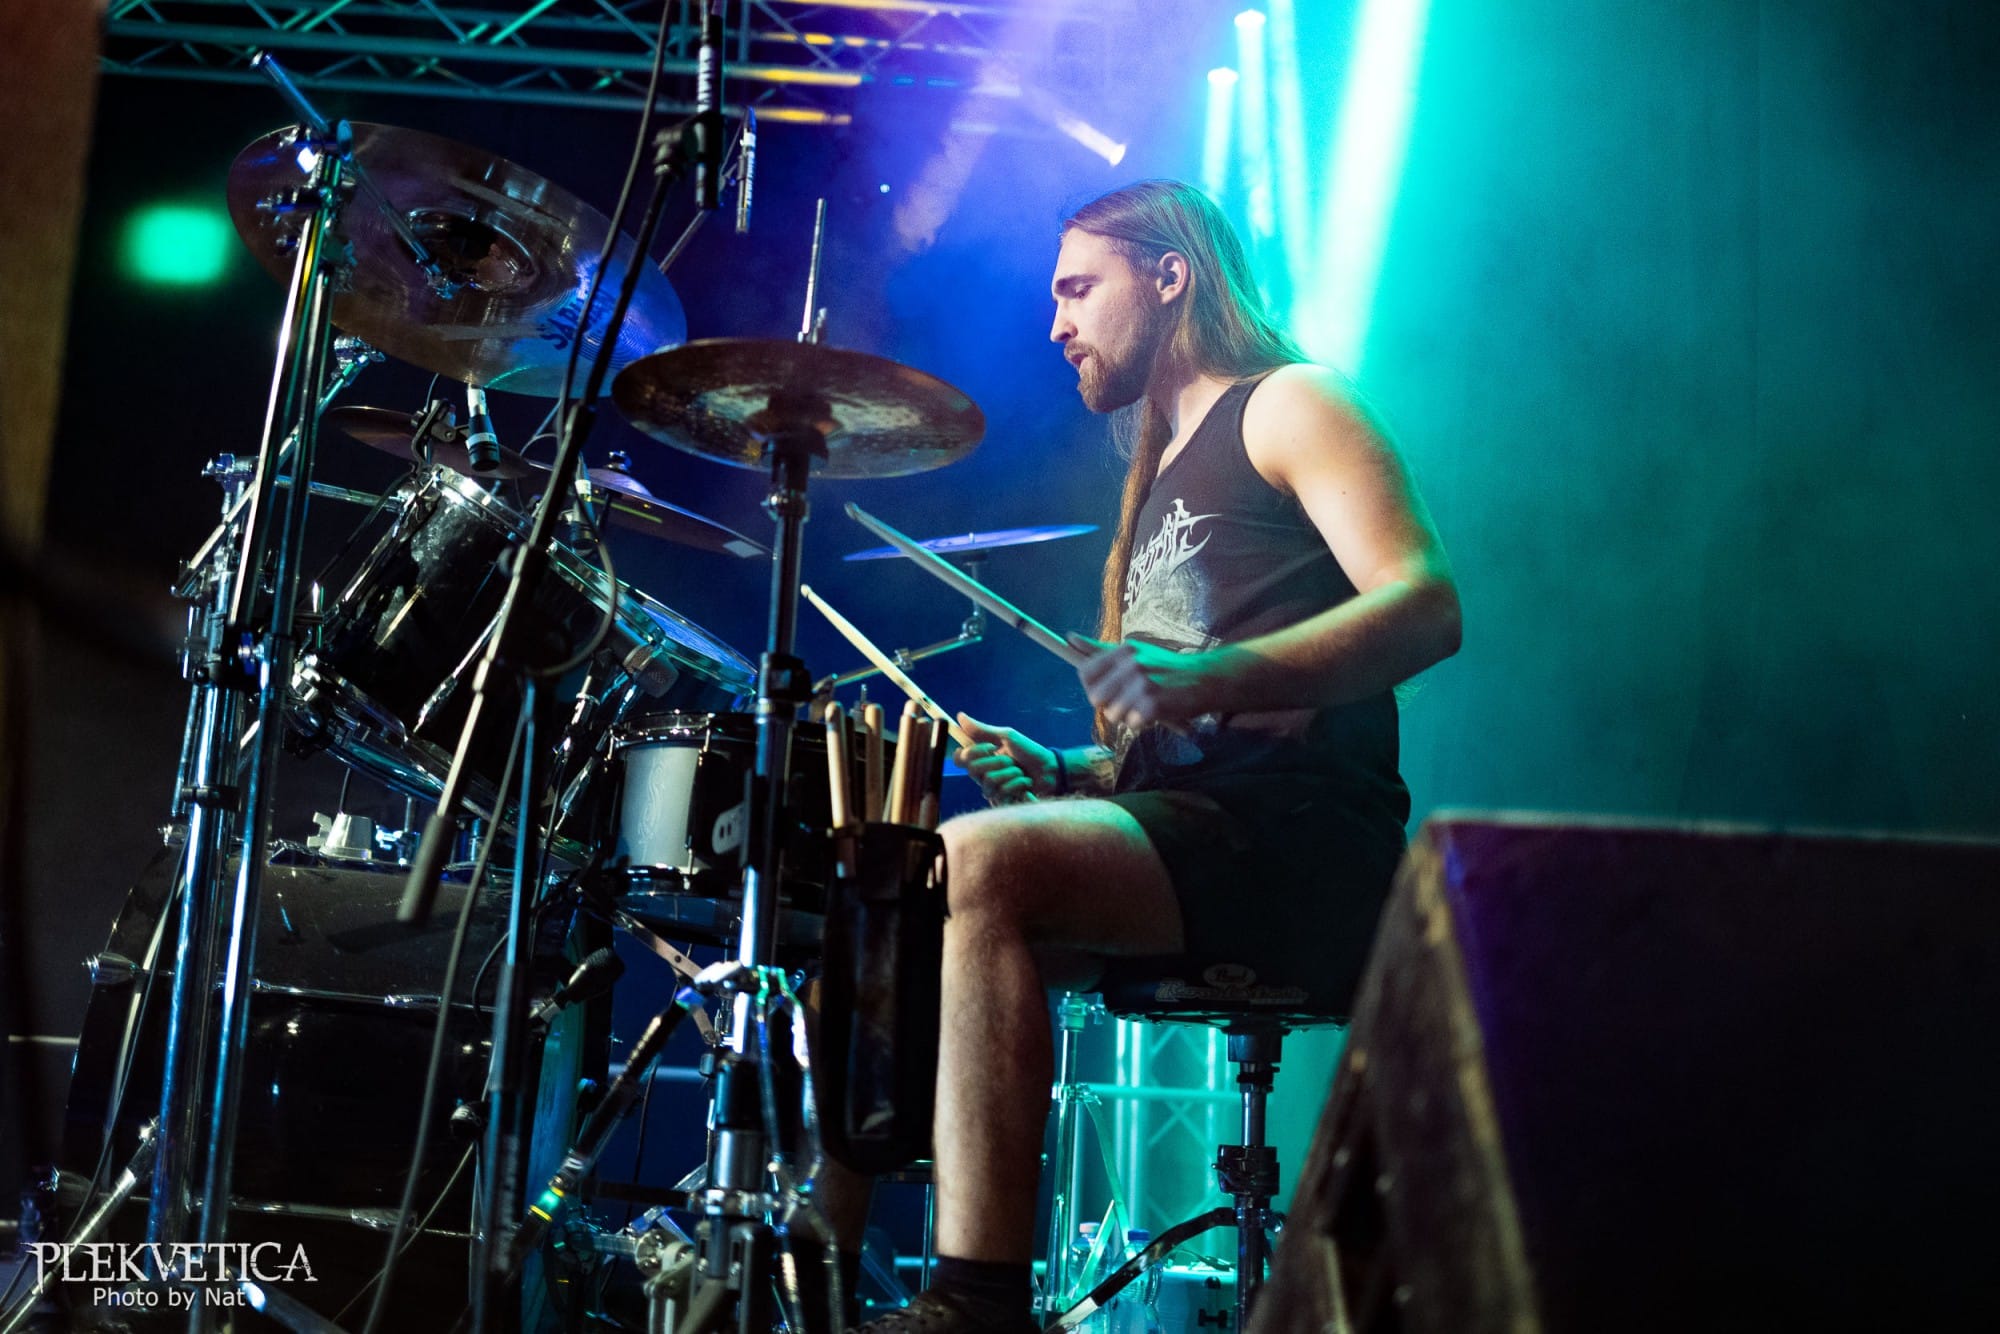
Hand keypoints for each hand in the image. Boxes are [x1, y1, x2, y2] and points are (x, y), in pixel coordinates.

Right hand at [953, 712, 1055, 805]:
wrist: (1050, 770)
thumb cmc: (1029, 752)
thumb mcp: (1007, 736)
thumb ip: (982, 730)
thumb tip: (960, 716)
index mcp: (982, 759)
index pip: (960, 759)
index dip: (971, 753)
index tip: (990, 747)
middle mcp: (983, 776)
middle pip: (973, 770)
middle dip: (998, 762)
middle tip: (1012, 761)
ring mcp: (992, 791)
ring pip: (989, 782)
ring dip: (1011, 773)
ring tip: (1021, 773)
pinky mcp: (1002, 803)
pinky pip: (1001, 794)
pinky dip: (1018, 785)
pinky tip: (1026, 784)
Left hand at [1067, 633, 1237, 730]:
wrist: (1206, 679)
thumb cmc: (1167, 669)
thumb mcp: (1135, 653)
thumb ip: (1100, 650)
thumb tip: (1069, 637)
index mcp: (1124, 650)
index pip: (1085, 672)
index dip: (1093, 688)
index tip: (1108, 692)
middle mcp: (1132, 663)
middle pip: (1096, 697)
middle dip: (1110, 706)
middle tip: (1131, 702)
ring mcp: (1143, 682)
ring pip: (1113, 714)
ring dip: (1128, 717)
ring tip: (1146, 706)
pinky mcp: (1154, 702)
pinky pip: (1132, 723)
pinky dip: (1143, 723)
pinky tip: (1157, 713)